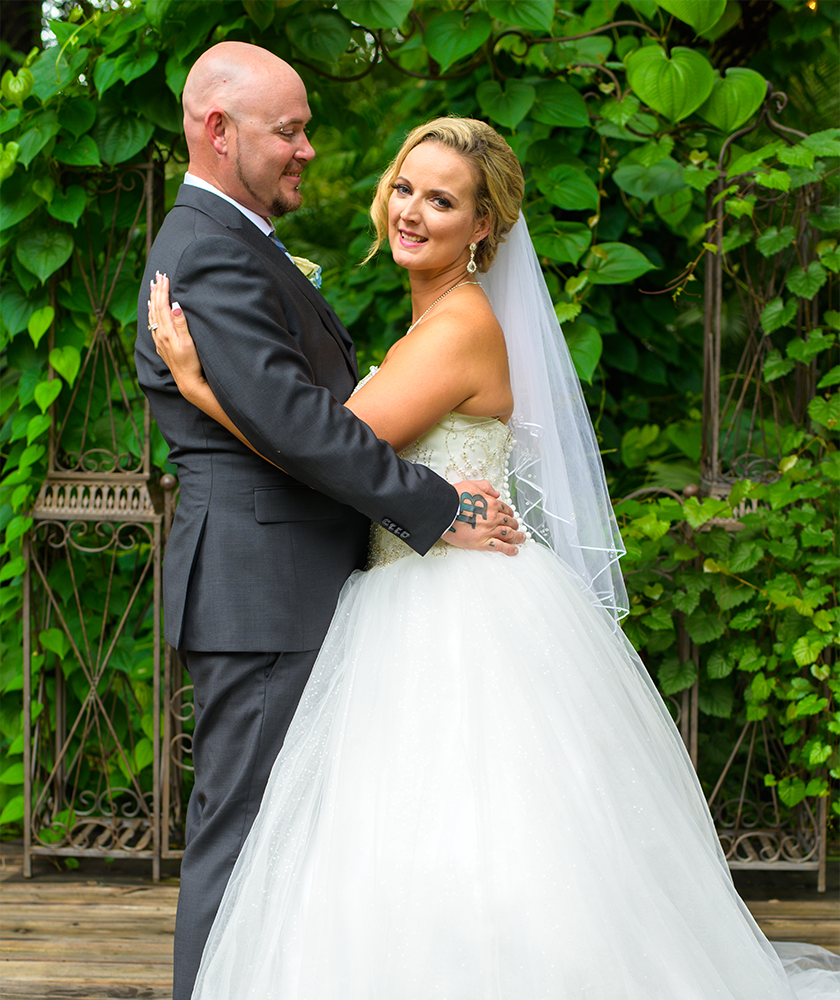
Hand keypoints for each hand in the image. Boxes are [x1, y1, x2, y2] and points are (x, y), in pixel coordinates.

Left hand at [147, 272, 204, 394]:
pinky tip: (151, 308)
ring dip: (153, 299)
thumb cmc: (191, 363)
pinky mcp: (161, 344)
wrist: (187, 381)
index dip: (164, 290)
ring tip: (152, 286)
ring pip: (152, 314)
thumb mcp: (189, 343)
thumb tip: (174, 305)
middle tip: (157, 275)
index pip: (163, 305)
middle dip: (156, 290)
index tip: (164, 277)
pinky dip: (151, 311)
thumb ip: (180, 323)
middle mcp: (160, 334)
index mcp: (167, 332)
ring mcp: (159, 340)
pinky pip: (153, 322)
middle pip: (156, 307)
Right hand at [445, 481, 524, 555]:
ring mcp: (489, 530)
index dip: (509, 513)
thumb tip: (496, 493)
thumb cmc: (453, 498)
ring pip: (508, 534)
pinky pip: (500, 546)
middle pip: (509, 522)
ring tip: (521, 538)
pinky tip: (514, 550)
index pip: (505, 509)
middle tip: (517, 527)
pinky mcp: (482, 542)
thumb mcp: (471, 485)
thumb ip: (486, 487)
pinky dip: (509, 549)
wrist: (443, 509)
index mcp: (491, 503)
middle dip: (514, 525)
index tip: (510, 516)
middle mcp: (493, 517)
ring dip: (517, 536)